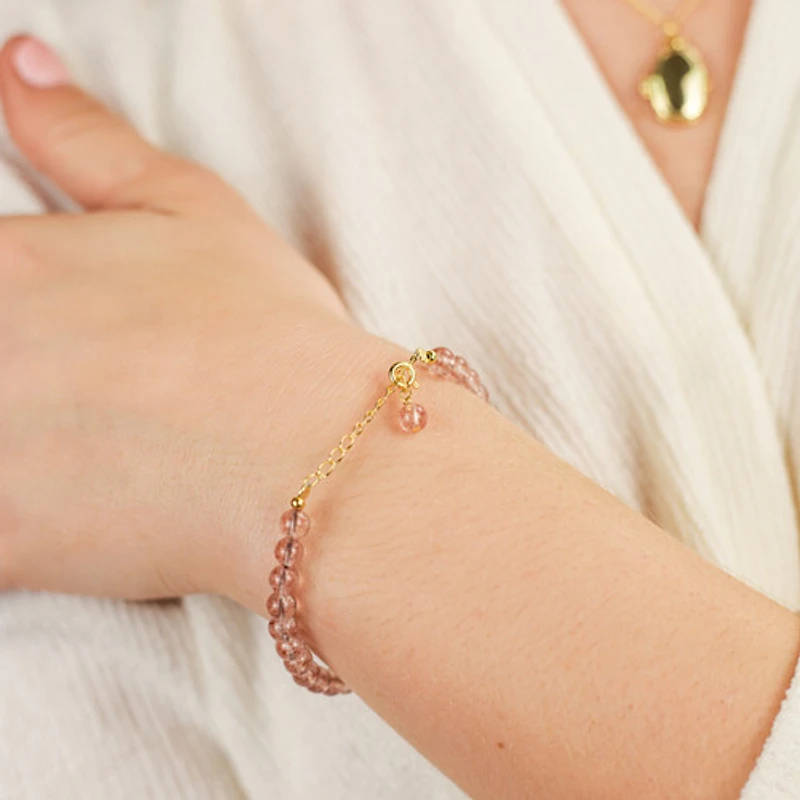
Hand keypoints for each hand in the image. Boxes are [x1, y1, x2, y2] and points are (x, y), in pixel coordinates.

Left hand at [0, 35, 389, 609]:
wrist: (322, 458)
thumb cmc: (270, 335)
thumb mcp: (193, 213)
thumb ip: (86, 141)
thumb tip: (18, 68)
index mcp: (4, 267)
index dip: (24, 314)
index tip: (66, 342)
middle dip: (27, 374)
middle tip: (99, 394)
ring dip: (23, 442)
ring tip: (92, 447)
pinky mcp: (7, 545)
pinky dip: (30, 521)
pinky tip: (87, 506)